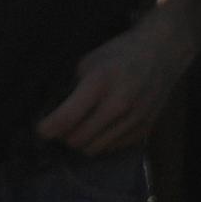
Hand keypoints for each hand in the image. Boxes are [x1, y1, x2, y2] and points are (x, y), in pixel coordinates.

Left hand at [39, 8, 197, 155]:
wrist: (160, 54)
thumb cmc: (118, 54)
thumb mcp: (87, 62)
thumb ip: (72, 86)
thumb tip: (52, 109)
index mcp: (99, 83)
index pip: (69, 116)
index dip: (49, 128)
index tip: (40, 130)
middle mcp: (119, 105)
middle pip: (80, 138)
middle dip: (63, 136)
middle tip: (58, 128)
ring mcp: (135, 120)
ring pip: (97, 148)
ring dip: (82, 142)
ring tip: (76, 129)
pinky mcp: (145, 129)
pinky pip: (114, 148)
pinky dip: (102, 142)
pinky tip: (97, 129)